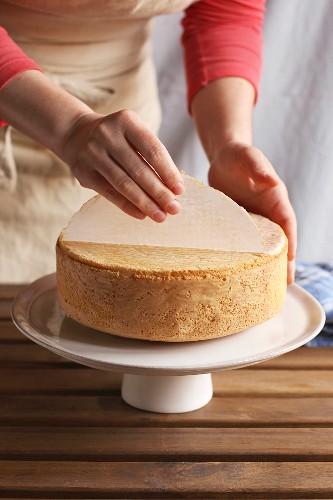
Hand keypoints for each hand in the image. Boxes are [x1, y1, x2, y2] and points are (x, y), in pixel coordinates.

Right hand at [61, 109, 184, 221]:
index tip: (180, 191)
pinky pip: (109, 193)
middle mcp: (107, 134)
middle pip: (139, 169)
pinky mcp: (83, 171)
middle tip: (174, 209)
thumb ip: (152, 157)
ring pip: (124, 184)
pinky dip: (127, 206)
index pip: (153, 150)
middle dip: (159, 192)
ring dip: (145, 203)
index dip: (168, 172)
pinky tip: (142, 215)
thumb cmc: (118, 139)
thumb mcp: (134, 135)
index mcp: (127, 121)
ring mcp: (93, 153)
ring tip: (160, 216)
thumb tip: (173, 189)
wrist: (77, 135)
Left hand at [208, 142, 296, 283]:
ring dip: (266, 264)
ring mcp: (254, 219)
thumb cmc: (237, 155)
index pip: (287, 223)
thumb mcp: (247, 158)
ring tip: (266, 285)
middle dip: (284, 261)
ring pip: (263, 245)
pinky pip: (245, 243)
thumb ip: (257, 168)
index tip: (291, 260)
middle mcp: (268, 212)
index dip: (290, 242)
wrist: (222, 157)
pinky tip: (241, 272)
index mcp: (275, 199)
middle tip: (286, 284)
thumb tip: (270, 181)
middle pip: (279, 240)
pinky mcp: (239, 224)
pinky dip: (246, 257)